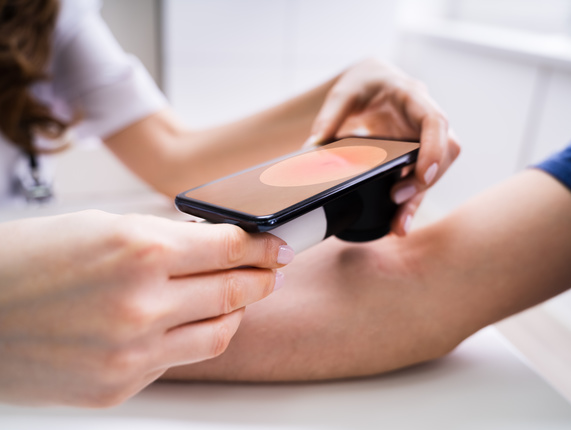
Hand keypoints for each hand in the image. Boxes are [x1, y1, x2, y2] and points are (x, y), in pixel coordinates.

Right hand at [0, 210, 291, 406]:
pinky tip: (189, 321)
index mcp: (138, 251)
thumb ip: (164, 237)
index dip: (262, 245)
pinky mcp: (120, 386)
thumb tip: (212, 243)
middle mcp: (141, 304)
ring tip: (238, 296)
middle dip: (262, 277)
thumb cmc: (25, 262)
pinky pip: (180, 358)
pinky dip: (193, 336)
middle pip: (234, 290)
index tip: (277, 245)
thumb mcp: (101, 227)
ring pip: (219, 332)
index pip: (230, 248)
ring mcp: (132, 352)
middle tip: (272, 269)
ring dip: (236, 310)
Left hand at [305, 58, 460, 234]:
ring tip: (399, 226)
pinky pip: (418, 181)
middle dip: (425, 179)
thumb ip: (329, 117)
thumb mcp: (344, 92)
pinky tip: (398, 222)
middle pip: (444, 152)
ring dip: (418, 199)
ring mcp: (424, 140)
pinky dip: (409, 202)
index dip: (435, 149)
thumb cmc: (365, 83)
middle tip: (397, 198)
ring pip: (434, 172)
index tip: (425, 174)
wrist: (374, 83)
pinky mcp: (416, 157)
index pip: (435, 122)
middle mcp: (424, 120)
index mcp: (413, 97)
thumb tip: (311, 149)